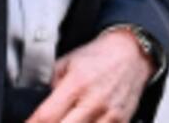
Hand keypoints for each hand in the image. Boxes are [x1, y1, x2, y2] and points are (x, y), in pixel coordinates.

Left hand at [28, 28, 155, 122]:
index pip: (46, 117)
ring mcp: (109, 116)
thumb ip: (50, 86)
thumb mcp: (67, 62)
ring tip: (64, 121)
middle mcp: (94, 102)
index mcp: (77, 84)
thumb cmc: (99, 57)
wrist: (132, 53)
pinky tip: (81, 121)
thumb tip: (36, 108)